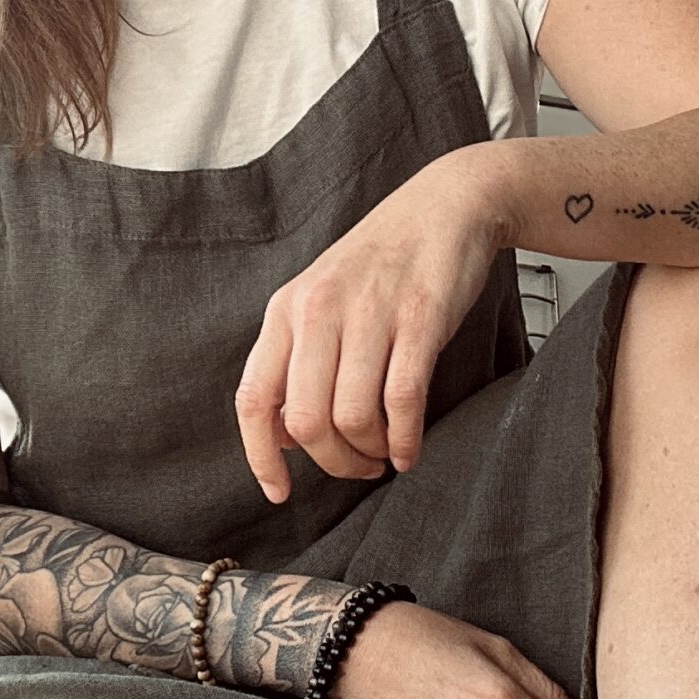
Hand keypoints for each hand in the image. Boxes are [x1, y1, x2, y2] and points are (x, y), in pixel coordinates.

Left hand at [236, 146, 507, 502]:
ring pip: (354, 416)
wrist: (443, 206)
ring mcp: (369, 312)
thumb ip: (296, 361)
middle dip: (334, 462)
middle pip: (307, 420)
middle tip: (358, 467)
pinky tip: (410, 448)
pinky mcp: (419, 317)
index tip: (280, 491)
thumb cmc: (382, 265)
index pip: (255, 398)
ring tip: (385, 453)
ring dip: (371, 452)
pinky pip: (403, 399)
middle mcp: (319, 310)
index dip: (261, 456)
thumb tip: (278, 434)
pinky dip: (405, 439)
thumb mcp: (321, 301)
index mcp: (286, 310)